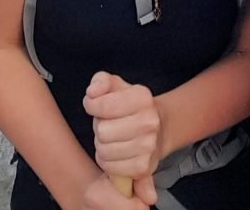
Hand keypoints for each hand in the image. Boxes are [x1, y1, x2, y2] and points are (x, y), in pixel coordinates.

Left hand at [84, 72, 161, 205]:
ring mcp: (149, 146)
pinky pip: (110, 167)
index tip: (94, 105)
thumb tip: (92, 93)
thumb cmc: (129, 105)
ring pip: (104, 151)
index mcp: (143, 97)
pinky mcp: (144, 167)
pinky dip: (107, 161)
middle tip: (108, 124)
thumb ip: (100, 82)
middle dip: (99, 127)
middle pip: (103, 131)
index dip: (92, 105)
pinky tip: (116, 152)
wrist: (158, 129)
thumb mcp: (115, 86)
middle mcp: (150, 121)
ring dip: (102, 145)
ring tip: (112, 138)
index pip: (103, 105)